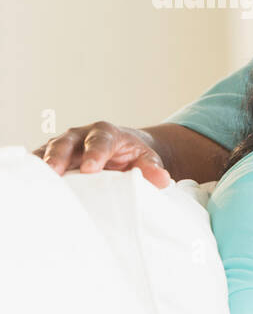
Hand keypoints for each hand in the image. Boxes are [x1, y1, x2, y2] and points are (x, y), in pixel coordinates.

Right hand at [33, 121, 171, 188]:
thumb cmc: (134, 156)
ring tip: (37, 178)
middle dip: (60, 156)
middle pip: (67, 143)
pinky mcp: (54, 156)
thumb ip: (153, 168)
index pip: (100, 141)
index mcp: (107, 133)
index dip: (95, 153)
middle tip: (54, 172)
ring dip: (42, 163)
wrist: (124, 151)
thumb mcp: (147, 160)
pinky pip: (40, 160)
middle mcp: (81, 135)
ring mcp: (65, 145)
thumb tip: (162, 180)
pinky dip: (33, 168)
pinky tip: (29, 180)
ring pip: (49, 150)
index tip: (92, 169)